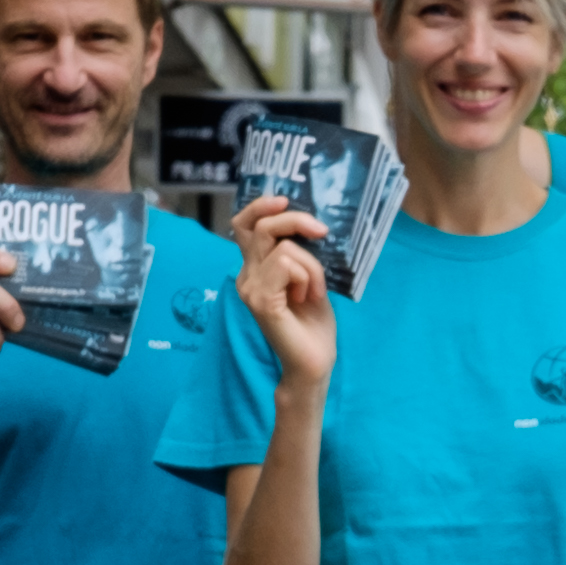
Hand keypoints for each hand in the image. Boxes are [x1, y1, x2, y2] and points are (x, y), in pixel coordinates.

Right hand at [227, 192, 336, 389]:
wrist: (313, 363)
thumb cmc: (313, 323)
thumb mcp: (310, 277)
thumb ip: (299, 252)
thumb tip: (307, 220)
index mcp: (254, 269)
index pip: (244, 225)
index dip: (260, 207)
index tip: (284, 201)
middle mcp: (246, 276)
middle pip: (262, 227)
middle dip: (296, 220)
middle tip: (322, 232)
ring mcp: (250, 289)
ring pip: (285, 248)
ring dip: (313, 266)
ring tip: (314, 291)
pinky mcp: (261, 301)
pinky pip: (288, 264)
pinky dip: (309, 277)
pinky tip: (309, 298)